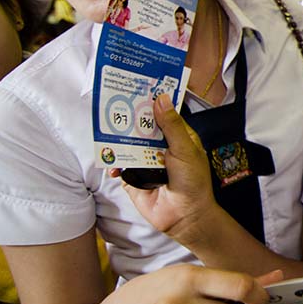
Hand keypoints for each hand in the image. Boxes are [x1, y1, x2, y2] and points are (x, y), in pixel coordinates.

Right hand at [121, 94, 216, 238]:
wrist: (185, 216)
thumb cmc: (193, 181)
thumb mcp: (185, 149)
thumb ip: (171, 126)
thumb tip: (160, 99)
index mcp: (177, 137)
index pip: (162, 115)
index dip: (152, 103)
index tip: (138, 87)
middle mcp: (160, 147)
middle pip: (142, 128)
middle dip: (131, 118)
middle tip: (115, 103)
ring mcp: (146, 162)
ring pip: (129, 145)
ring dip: (119, 139)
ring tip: (108, 128)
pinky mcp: (133, 178)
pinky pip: (120, 167)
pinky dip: (115, 163)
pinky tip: (112, 162)